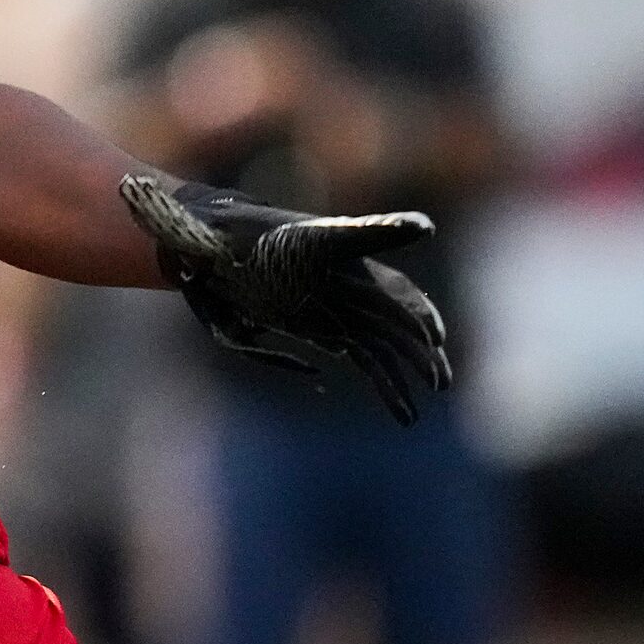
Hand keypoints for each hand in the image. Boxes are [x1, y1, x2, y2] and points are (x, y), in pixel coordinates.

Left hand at [119, 173, 451, 423]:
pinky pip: (359, 356)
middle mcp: (348, 285)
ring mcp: (335, 307)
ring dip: (399, 379)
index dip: (420, 315)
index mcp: (349, 262)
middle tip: (438, 385)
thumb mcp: (300, 235)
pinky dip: (378, 381)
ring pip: (380, 347)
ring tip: (411, 417)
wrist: (205, 241)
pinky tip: (393, 408)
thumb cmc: (251, 232)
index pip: (397, 291)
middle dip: (419, 357)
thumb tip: (421, 227)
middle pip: (396, 325)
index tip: (436, 341)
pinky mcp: (318, 325)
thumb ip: (361, 232)